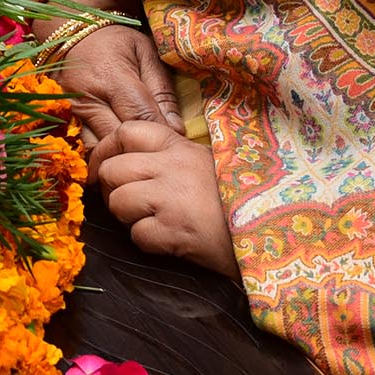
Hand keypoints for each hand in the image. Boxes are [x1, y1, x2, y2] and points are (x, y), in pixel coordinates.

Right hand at [36, 0, 177, 149]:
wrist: (71, 34)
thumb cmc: (115, 42)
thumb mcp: (145, 53)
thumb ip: (161, 90)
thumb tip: (175, 129)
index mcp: (112, 76)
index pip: (140, 116)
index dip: (161, 135)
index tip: (177, 146)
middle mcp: (87, 97)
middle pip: (118, 140)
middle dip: (141, 153)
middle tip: (162, 159)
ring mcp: (71, 112)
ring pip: (97, 151)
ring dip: (119, 159)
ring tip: (140, 161)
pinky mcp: (62, 121)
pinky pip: (83, 150)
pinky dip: (101, 157)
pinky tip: (117, 158)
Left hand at [91, 119, 236, 274]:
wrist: (271, 228)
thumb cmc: (237, 197)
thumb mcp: (205, 163)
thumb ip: (170, 158)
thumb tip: (128, 162)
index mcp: (179, 146)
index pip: (125, 131)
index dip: (106, 150)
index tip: (104, 167)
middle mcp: (172, 167)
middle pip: (112, 170)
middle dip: (113, 191)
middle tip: (129, 204)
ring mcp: (172, 198)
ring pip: (118, 203)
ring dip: (129, 218)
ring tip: (153, 222)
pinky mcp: (176, 231)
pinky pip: (138, 236)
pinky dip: (149, 243)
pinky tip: (170, 241)